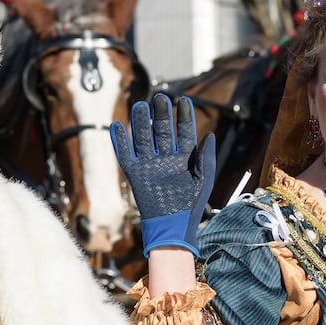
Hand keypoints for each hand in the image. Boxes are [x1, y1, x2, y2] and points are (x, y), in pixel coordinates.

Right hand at [110, 92, 215, 253]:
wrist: (173, 227)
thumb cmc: (192, 206)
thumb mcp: (204, 179)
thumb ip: (206, 157)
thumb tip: (208, 134)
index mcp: (185, 159)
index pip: (184, 132)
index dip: (184, 116)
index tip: (183, 100)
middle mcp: (166, 159)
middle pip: (162, 131)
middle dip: (161, 114)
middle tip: (160, 97)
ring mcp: (150, 165)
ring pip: (144, 138)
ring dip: (141, 122)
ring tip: (140, 105)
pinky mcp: (135, 174)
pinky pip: (126, 154)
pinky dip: (120, 141)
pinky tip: (117, 126)